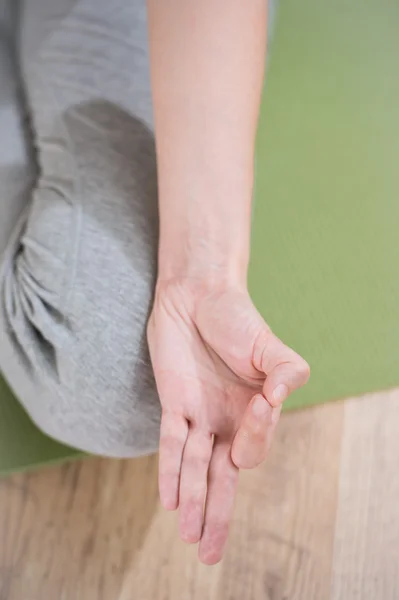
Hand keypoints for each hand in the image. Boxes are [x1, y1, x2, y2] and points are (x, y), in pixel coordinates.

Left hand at [147, 278, 309, 564]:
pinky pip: (171, 442)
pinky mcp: (173, 404)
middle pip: (222, 477)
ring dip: (192, 500)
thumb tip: (279, 397)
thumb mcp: (271, 345)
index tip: (261, 401)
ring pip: (196, 467)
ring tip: (189, 535)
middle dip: (217, 513)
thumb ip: (287, 371)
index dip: (257, 433)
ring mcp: (199, 415)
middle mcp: (226, 421)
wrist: (198, 295)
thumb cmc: (238, 319)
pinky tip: (169, 498)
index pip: (253, 447)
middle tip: (209, 553)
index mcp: (254, 413)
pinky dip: (170, 469)